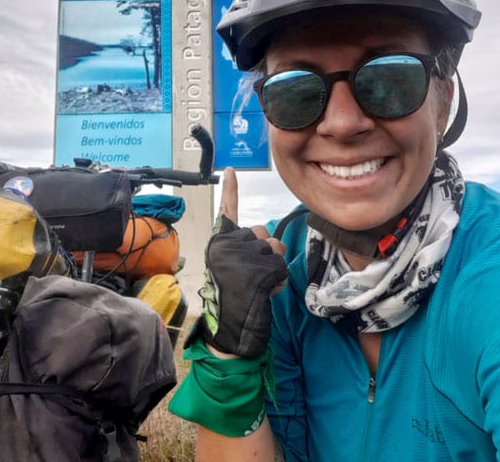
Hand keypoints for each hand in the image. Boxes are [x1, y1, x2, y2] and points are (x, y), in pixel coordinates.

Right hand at [191, 167, 287, 357]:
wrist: (229, 329)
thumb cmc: (233, 301)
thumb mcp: (235, 270)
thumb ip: (247, 252)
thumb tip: (270, 242)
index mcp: (219, 244)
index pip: (227, 211)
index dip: (230, 190)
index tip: (230, 170)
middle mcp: (227, 245)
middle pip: (262, 234)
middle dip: (267, 253)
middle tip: (255, 277)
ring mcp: (242, 256)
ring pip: (275, 248)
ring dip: (275, 268)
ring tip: (260, 287)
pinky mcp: (256, 268)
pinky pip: (280, 266)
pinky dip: (278, 281)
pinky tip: (265, 293)